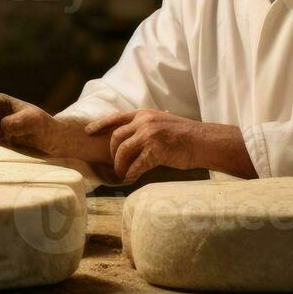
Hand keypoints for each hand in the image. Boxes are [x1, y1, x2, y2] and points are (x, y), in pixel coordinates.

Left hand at [85, 110, 251, 183]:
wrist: (204, 141)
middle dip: (112, 153)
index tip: (88, 132)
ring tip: (122, 174)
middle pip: (115, 138)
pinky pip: (136, 166)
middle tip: (115, 164)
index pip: (116, 118)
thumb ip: (145, 126)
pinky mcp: (156, 151)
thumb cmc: (184, 136)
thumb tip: (130, 137)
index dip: (99, 125)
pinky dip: (130, 174)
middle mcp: (144, 122)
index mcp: (144, 114)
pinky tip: (130, 179)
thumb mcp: (162, 122)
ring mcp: (150, 136)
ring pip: (122, 152)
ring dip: (120, 166)